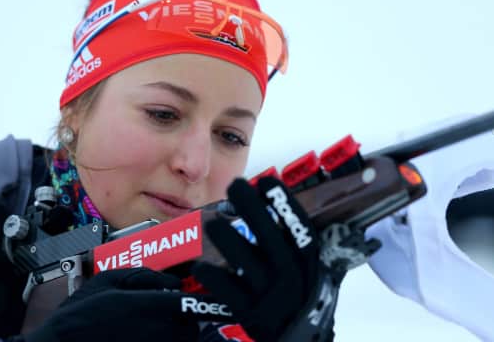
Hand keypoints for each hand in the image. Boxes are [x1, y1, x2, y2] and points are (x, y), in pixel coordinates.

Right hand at [22, 267, 231, 341]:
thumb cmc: (80, 315)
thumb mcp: (109, 280)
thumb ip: (145, 276)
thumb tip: (173, 281)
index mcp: (151, 307)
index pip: (192, 305)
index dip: (205, 301)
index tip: (214, 301)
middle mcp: (159, 332)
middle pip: (190, 327)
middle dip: (182, 319)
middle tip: (164, 313)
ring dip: (175, 334)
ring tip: (150, 327)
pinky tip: (140, 338)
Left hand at [192, 177, 341, 341]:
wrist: (299, 340)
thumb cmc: (300, 299)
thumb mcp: (308, 272)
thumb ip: (295, 245)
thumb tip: (281, 208)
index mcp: (308, 265)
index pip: (300, 230)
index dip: (285, 206)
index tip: (267, 181)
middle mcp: (292, 280)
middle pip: (273, 242)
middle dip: (254, 212)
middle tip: (236, 185)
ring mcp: (271, 298)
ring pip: (249, 267)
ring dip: (230, 243)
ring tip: (212, 223)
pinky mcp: (251, 315)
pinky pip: (231, 294)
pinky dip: (216, 280)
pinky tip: (199, 265)